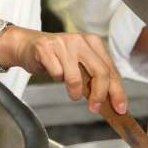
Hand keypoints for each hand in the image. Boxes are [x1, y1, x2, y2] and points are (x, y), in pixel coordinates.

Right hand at [0, 26, 126, 113]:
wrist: (27, 45)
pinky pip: (57, 74)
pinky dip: (56, 79)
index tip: (119, 108)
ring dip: (74, 92)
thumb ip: (94, 75)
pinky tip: (54, 72)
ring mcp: (62, 43)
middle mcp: (79, 40)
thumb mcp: (79, 61)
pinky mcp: (46, 48)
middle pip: (100, 72)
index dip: (117, 91)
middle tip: (94, 107)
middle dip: (99, 95)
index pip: (111, 69)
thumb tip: (109, 99)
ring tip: (71, 92)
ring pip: (76, 78)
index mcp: (92, 42)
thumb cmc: (56, 57)